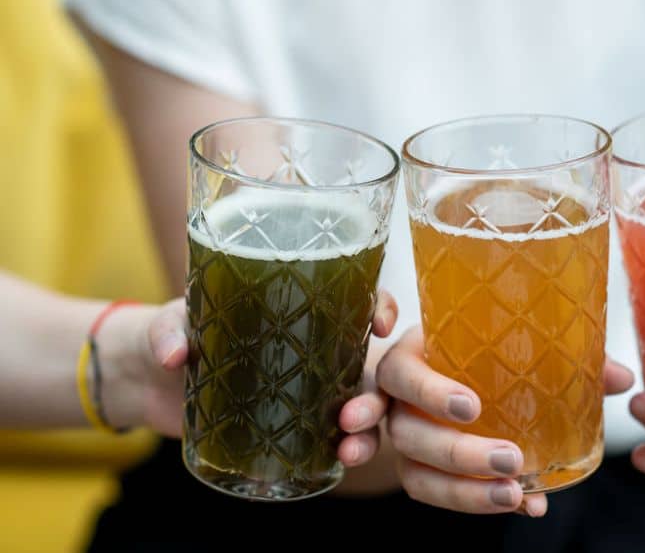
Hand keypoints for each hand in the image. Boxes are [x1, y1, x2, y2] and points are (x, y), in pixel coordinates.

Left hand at [103, 291, 398, 470]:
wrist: (147, 379)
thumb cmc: (171, 332)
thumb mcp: (171, 321)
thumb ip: (170, 332)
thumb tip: (175, 355)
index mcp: (301, 311)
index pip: (359, 300)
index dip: (381, 307)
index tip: (379, 324)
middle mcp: (317, 350)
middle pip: (371, 366)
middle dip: (376, 394)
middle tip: (351, 415)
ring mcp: (309, 391)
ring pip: (363, 408)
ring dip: (369, 430)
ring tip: (348, 451)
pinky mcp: (293, 426)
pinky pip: (334, 439)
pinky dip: (345, 451)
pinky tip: (338, 461)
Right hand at [377, 325, 634, 515]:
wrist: (438, 376)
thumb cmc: (473, 351)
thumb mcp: (505, 345)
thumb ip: (560, 356)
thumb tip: (619, 376)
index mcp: (411, 357)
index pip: (402, 373)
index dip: (429, 392)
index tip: (471, 407)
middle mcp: (397, 401)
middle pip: (409, 433)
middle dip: (459, 453)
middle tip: (510, 458)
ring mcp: (402, 439)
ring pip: (417, 473)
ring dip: (464, 490)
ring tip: (513, 495)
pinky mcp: (416, 469)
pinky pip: (433, 493)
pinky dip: (475, 502)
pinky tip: (521, 506)